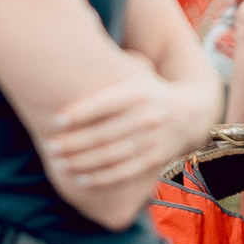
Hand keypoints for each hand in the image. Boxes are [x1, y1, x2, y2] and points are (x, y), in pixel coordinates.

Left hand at [44, 62, 200, 191]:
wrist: (192, 111)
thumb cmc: (148, 92)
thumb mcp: (135, 78)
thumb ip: (109, 77)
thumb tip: (69, 64)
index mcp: (139, 92)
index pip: (106, 103)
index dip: (80, 113)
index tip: (56, 121)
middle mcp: (147, 116)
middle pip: (105, 133)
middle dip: (75, 143)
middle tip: (52, 147)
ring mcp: (153, 139)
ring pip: (112, 155)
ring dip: (83, 162)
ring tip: (60, 164)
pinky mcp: (155, 159)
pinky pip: (125, 172)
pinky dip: (102, 178)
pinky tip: (81, 180)